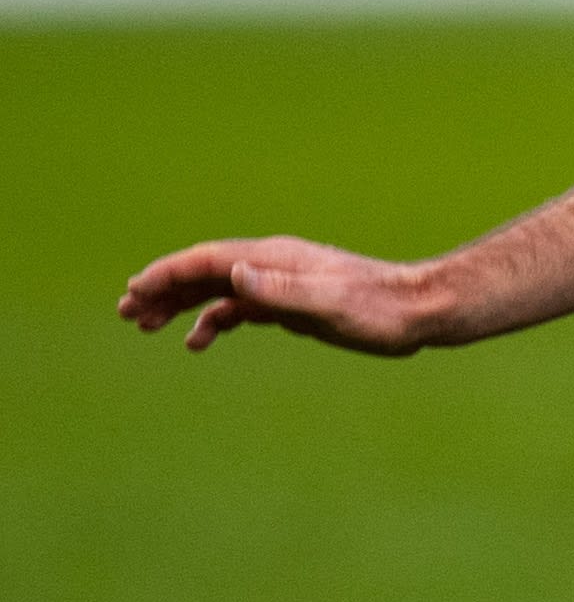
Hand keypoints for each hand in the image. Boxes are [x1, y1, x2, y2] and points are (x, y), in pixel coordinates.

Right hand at [119, 236, 441, 354]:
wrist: (420, 312)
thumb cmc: (379, 310)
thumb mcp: (329, 304)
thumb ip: (281, 290)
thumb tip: (235, 273)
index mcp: (275, 260)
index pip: (208, 260)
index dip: (168, 274)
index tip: (135, 292)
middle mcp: (274, 266)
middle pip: (205, 272)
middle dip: (163, 289)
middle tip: (126, 313)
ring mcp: (283, 284)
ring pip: (219, 290)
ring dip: (181, 304)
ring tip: (146, 325)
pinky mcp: (295, 305)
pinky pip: (242, 308)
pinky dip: (215, 320)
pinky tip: (198, 341)